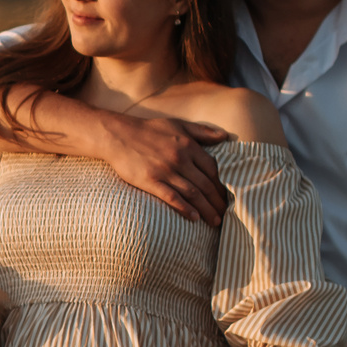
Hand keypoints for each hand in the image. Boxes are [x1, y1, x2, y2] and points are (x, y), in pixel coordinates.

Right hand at [101, 113, 231, 226]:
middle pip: (206, 184)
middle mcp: (180, 159)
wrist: (118, 135)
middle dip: (218, 201)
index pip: (213, 169)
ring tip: (215, 221)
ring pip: (192, 193)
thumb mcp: (178, 125)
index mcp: (188, 145)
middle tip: (226, 214)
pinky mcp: (150, 181)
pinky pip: (172, 197)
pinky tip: (194, 218)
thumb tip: (226, 137)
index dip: (223, 184)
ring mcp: (165, 171)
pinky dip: (184, 208)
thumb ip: (203, 131)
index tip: (228, 196)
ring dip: (206, 209)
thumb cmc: (149, 130)